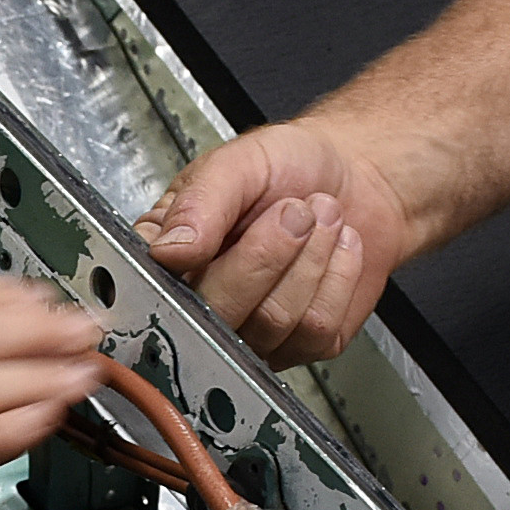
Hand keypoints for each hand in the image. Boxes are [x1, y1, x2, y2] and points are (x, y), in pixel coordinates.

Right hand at [142, 119, 415, 366]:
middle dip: (267, 255)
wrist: (354, 177)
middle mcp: (204, 305)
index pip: (156, 290)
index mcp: (169, 259)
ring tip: (320, 218)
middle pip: (218, 316)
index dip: (191, 268)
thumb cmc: (287, 166)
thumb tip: (166, 253)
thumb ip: (199, 202)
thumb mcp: (237, 163)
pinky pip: (316, 331)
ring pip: (273, 323)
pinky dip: (338, 278)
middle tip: (295, 210)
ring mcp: (252, 333)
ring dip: (310, 260)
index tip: (229, 228)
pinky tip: (337, 248)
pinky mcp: (303, 345)